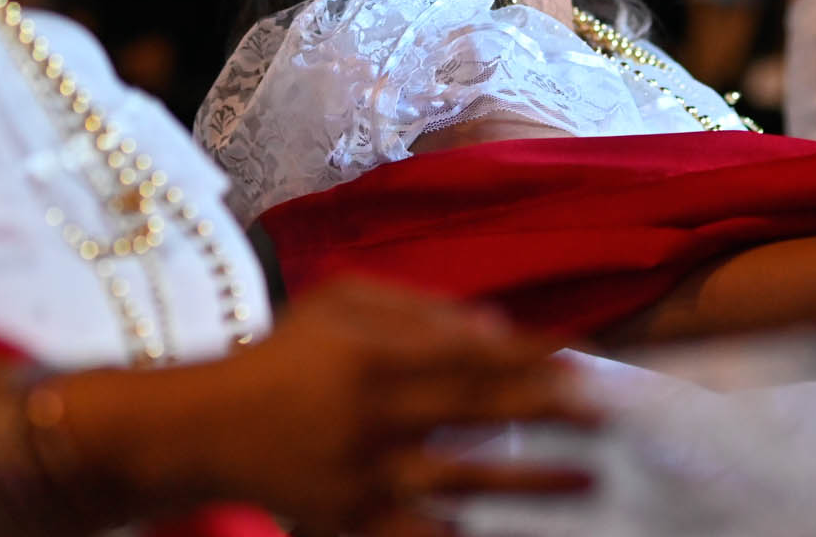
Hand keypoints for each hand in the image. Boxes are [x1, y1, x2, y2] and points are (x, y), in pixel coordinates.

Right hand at [185, 278, 597, 535]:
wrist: (204, 428)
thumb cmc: (284, 353)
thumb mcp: (342, 303)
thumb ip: (420, 310)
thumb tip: (500, 329)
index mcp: (372, 356)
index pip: (468, 355)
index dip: (530, 357)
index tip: (585, 357)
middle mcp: (373, 417)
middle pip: (477, 415)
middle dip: (548, 413)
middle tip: (611, 414)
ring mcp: (364, 477)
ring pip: (462, 482)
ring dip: (531, 482)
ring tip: (591, 480)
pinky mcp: (353, 521)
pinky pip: (421, 533)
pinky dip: (465, 535)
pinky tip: (517, 536)